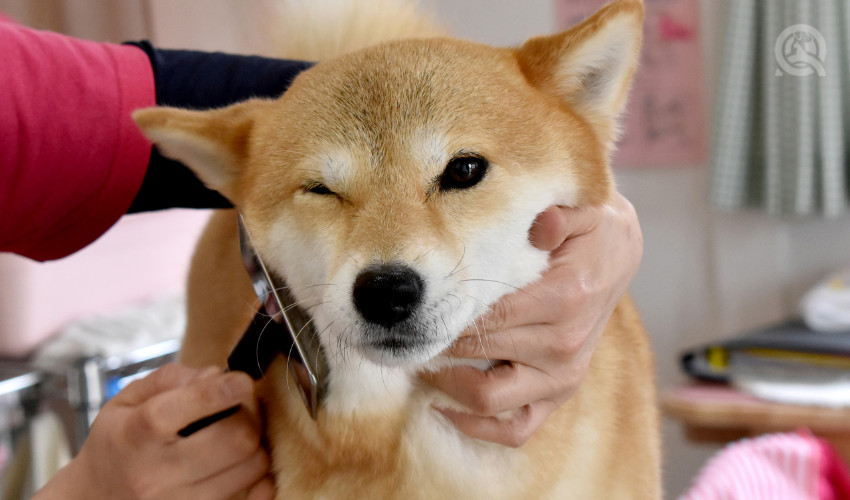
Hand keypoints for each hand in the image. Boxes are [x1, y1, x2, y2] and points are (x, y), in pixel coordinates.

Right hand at [34, 364, 273, 499]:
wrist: (93, 498)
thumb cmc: (118, 441)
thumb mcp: (128, 399)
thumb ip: (173, 378)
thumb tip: (217, 375)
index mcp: (135, 434)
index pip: (187, 408)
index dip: (224, 390)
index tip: (242, 380)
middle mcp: (156, 473)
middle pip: (236, 439)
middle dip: (249, 415)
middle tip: (242, 407)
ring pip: (251, 468)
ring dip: (255, 444)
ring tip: (236, 434)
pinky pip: (248, 494)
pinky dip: (255, 475)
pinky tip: (240, 463)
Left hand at [423, 192, 641, 446]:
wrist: (618, 257)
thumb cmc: (588, 232)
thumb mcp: (582, 210)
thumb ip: (559, 216)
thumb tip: (541, 225)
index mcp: (564, 299)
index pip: (489, 315)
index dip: (446, 315)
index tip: (414, 310)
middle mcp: (564, 345)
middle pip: (479, 354)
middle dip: (436, 344)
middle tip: (403, 332)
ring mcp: (563, 376)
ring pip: (490, 400)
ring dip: (447, 385)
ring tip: (417, 362)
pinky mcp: (560, 394)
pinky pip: (516, 429)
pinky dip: (478, 427)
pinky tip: (442, 406)